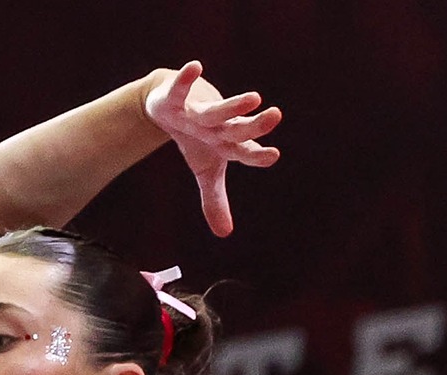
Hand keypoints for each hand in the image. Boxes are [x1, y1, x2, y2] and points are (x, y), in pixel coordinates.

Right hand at [144, 60, 282, 236]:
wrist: (170, 106)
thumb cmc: (197, 138)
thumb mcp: (206, 170)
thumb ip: (215, 200)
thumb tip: (225, 235)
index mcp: (226, 144)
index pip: (246, 151)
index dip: (258, 154)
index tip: (273, 155)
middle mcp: (217, 127)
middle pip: (238, 128)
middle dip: (255, 125)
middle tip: (275, 115)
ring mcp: (199, 111)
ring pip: (218, 110)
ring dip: (235, 104)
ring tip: (255, 97)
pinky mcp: (178, 97)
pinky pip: (182, 88)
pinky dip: (187, 79)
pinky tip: (195, 67)